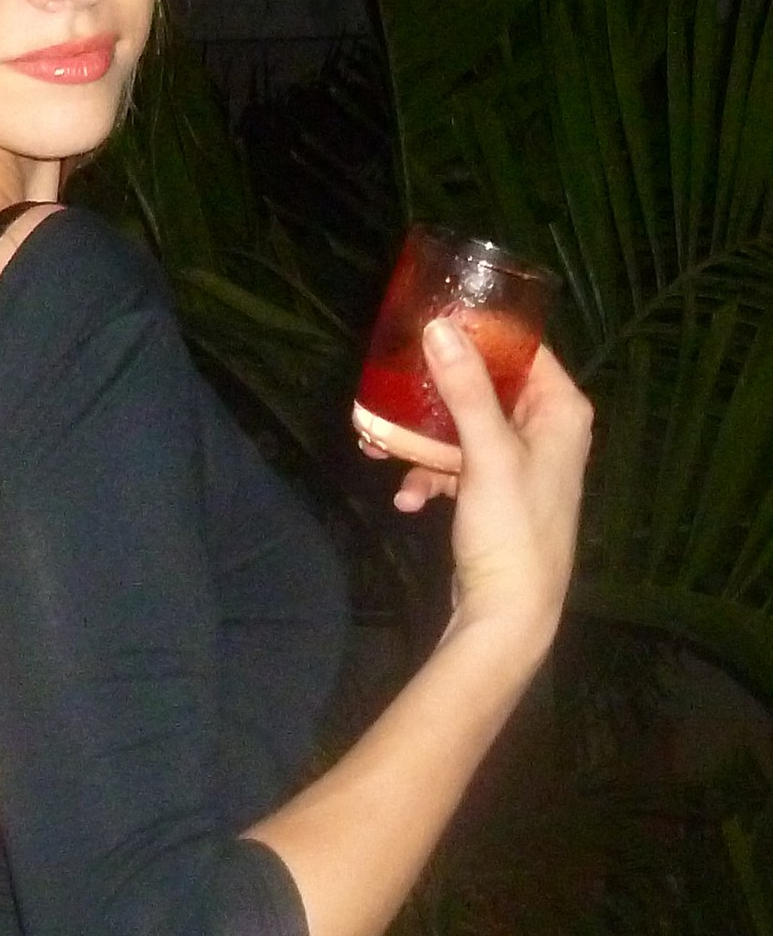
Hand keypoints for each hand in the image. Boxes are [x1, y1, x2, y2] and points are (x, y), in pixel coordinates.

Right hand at [403, 319, 590, 647]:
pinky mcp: (494, 493)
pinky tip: (405, 501)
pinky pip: (455, 467)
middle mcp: (545, 431)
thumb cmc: (513, 528)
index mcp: (560, 411)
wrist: (509, 612)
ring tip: (375, 448)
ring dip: (419, 440)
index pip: (524, 350)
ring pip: (461, 429)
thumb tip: (438, 326)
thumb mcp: (486, 453)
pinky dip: (428, 478)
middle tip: (388, 385)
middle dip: (431, 393)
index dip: (481, 333)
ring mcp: (518, 463)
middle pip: (484, 388)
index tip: (431, 323)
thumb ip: (464, 388)